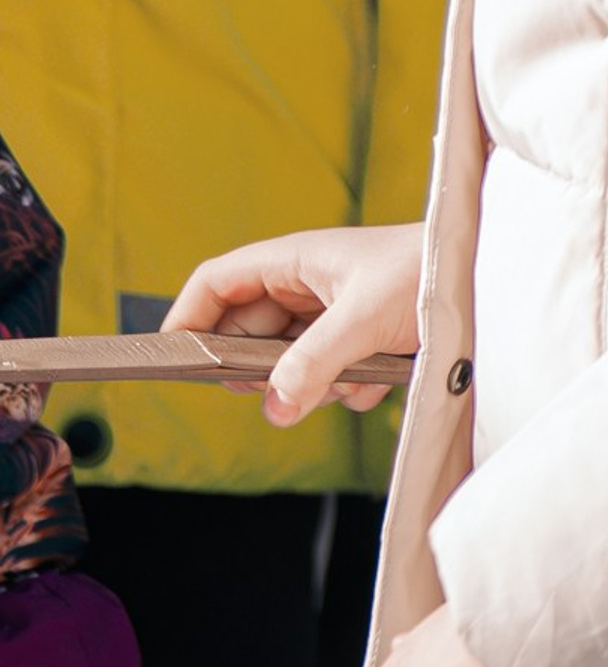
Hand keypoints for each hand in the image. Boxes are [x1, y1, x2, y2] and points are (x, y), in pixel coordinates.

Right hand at [162, 224, 422, 424]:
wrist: (493, 280)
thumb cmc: (427, 274)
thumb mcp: (363, 320)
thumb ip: (313, 363)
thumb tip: (273, 406)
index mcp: (290, 259)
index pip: (217, 282)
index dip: (189, 315)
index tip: (174, 356)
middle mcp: (305, 282)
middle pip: (250, 328)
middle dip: (257, 365)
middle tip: (265, 394)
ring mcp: (332, 311)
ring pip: (291, 355)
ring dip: (309, 380)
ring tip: (341, 385)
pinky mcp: (361, 337)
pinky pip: (329, 370)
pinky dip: (344, 385)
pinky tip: (373, 383)